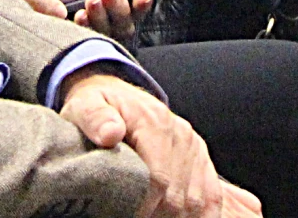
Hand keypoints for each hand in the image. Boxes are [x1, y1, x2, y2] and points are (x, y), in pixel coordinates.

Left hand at [23, 0, 164, 40]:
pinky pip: (89, 43)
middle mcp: (106, 26)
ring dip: (103, 16)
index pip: (136, 10)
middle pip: (126, 23)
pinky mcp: (77, 51)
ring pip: (110, 34)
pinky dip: (86, 27)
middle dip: (119, 7)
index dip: (141, 5)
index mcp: (112, 7)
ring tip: (90, 1)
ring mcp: (91, 41)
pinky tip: (78, 16)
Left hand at [58, 71, 254, 217]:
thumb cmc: (99, 104)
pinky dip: (202, 214)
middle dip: (157, 215)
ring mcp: (193, 146)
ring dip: (176, 217)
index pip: (158, 179)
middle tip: (134, 217)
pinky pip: (211, 195)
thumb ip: (95, 118)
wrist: (116, 92)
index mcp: (153, 122)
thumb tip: (110, 134)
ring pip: (195, 201)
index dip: (143, 206)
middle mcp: (180, 133)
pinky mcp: (200, 157)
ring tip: (151, 216)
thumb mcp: (85, 105)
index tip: (124, 214)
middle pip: (177, 196)